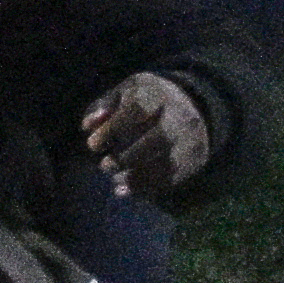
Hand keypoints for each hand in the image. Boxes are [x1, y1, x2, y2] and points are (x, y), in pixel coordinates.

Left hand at [82, 70, 211, 199]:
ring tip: (115, 180)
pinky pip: (173, 178)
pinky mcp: (194, 160)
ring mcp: (191, 139)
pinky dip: (147, 188)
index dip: (113, 129)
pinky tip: (125, 189)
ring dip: (137, 177)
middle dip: (127, 157)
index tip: (93, 145)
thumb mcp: (125, 92)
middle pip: (159, 138)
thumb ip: (104, 106)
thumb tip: (88, 127)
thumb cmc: (147, 100)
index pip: (137, 110)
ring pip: (168, 162)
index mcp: (158, 94)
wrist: (193, 105)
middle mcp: (180, 115)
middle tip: (105, 165)